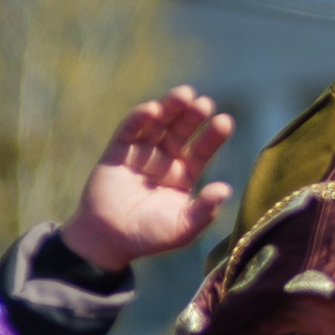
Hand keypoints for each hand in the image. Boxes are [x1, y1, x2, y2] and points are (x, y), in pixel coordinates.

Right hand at [59, 88, 234, 271]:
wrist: (108, 240)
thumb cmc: (149, 236)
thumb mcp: (182, 228)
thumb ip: (204, 210)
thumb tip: (226, 189)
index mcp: (183, 175)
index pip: (201, 151)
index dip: (212, 137)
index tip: (225, 121)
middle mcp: (164, 160)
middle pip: (181, 132)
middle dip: (193, 116)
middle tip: (205, 103)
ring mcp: (141, 153)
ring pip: (158, 124)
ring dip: (170, 108)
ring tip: (184, 94)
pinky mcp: (118, 151)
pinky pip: (130, 130)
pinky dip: (140, 118)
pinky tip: (153, 109)